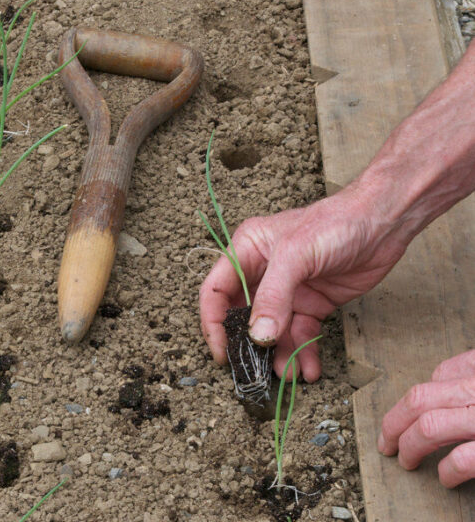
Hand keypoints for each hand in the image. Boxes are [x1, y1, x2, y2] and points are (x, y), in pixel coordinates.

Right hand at [199, 186, 409, 381]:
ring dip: (280, 355)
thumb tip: (258, 336)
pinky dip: (304, 353)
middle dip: (250, 346)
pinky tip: (311, 369)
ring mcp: (288, 290)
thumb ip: (274, 296)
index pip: (216, 292)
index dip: (214, 323)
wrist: (385, 223)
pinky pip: (301, 334)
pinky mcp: (313, 303)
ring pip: (274, 332)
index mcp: (247, 251)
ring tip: (291, 375)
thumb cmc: (336, 223)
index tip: (223, 353)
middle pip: (243, 316)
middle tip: (256, 372)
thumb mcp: (296, 255)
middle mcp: (263, 272)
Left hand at [378, 350, 474, 486]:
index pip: (440, 374)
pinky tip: (445, 478)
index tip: (406, 415)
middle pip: (420, 399)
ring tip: (406, 462)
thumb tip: (439, 380)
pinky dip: (447, 470)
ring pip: (430, 426)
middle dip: (394, 423)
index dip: (416, 398)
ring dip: (409, 446)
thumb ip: (468, 376)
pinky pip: (463, 459)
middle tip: (385, 443)